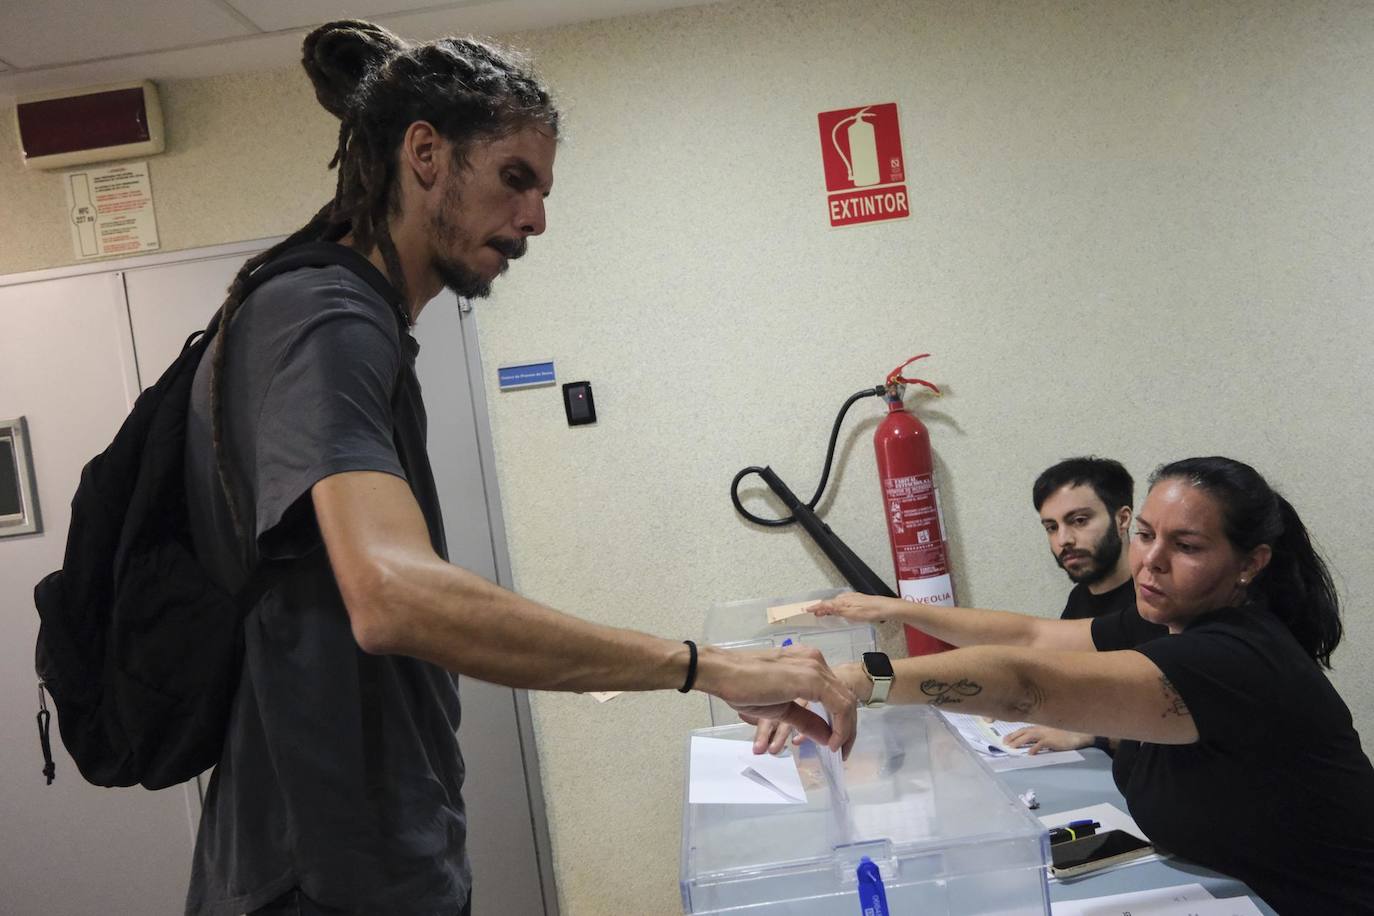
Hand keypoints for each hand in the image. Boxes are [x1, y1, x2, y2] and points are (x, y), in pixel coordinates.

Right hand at [697, 644, 857, 758]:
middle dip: (848, 728)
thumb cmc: (744, 686)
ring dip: (846, 730)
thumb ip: (806, 720)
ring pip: (846, 702)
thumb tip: (827, 738)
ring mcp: (815, 667)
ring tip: (838, 750)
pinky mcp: (811, 678)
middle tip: (842, 751)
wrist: (723, 672)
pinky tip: (831, 742)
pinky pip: (839, 706)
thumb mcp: (781, 709)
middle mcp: (816, 661)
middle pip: (845, 698)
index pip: (836, 693)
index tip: (836, 743)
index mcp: (808, 663)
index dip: (841, 720)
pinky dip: (840, 727)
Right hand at [809, 592, 907, 623]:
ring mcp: (852, 598)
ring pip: (836, 603)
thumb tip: (823, 607)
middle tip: (814, 613)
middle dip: (821, 607)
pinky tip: (839, 611)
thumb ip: (836, 610)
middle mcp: (846, 598)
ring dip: (829, 608)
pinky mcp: (858, 601)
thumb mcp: (850, 613)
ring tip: (824, 613)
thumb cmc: (869, 611)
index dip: (816, 607)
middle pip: (830, 603)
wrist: (885, 608)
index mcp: (842, 600)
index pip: (825, 604)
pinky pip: (842, 603)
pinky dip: (837, 607)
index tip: (807, 609)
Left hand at [1002, 725, 1093, 754]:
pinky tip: (1030, 753)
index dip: (1013, 734)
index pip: (1023, 729)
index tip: (1005, 739)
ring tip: (1011, 748)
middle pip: (1022, 732)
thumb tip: (1029, 744)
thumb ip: (1039, 736)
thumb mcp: (1049, 733)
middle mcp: (1040, 728)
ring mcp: (1046, 733)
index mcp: (1039, 726)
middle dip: (1012, 737)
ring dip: (1019, 742)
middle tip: (1004, 744)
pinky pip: (1041, 744)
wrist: (1077, 734)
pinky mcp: (1052, 740)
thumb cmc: (1064, 734)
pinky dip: (1035, 748)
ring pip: (1028, 736)